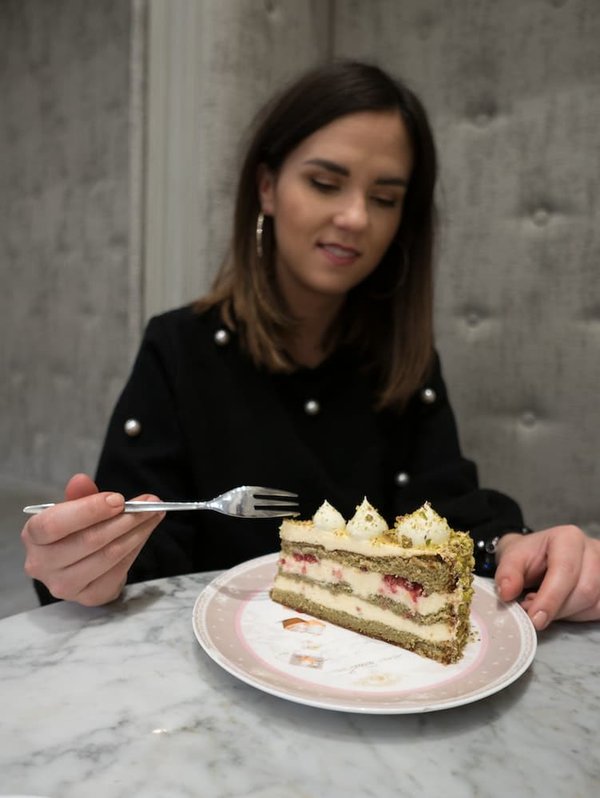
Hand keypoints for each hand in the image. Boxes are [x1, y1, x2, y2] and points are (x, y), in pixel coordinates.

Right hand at [21, 473, 164, 606]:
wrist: (76, 562)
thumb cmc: (72, 530)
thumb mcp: (72, 508)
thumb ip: (78, 496)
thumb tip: (81, 480)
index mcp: (33, 536)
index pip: (54, 524)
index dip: (89, 510)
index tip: (119, 499)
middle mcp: (42, 565)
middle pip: (89, 540)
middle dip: (125, 519)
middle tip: (149, 504)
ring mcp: (65, 586)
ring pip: (109, 556)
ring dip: (137, 532)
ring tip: (153, 514)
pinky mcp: (89, 597)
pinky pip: (119, 570)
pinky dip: (136, 548)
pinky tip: (145, 532)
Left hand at [495, 525, 599, 629]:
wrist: (538, 555)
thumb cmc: (528, 555)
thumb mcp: (511, 558)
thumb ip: (507, 574)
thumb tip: (506, 593)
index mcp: (568, 538)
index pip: (565, 571)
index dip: (550, 599)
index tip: (535, 618)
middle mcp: (592, 550)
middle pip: (584, 590)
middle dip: (556, 609)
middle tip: (531, 609)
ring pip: (593, 603)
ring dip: (565, 613)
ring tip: (543, 604)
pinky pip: (598, 610)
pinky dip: (577, 616)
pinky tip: (561, 608)